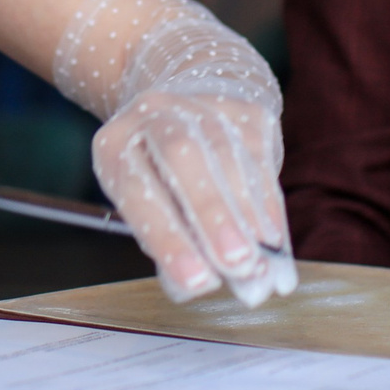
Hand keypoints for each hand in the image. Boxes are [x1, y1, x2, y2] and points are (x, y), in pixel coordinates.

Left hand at [92, 90, 296, 307]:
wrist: (189, 109)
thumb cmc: (160, 178)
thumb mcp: (147, 207)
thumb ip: (168, 243)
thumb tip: (200, 284)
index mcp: (116, 145)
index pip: (137, 191)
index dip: (168, 238)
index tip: (198, 282)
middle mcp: (154, 114)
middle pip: (182, 155)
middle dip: (212, 214)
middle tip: (238, 264)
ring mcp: (201, 105)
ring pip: (228, 156)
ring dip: (248, 216)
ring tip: (261, 264)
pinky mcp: (244, 111)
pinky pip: (261, 160)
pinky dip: (268, 207)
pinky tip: (273, 240)